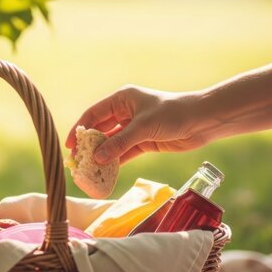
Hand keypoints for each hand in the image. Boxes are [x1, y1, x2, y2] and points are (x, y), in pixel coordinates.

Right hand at [65, 85, 210, 164]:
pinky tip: (106, 172)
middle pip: (101, 129)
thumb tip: (98, 158)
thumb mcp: (143, 127)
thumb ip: (120, 143)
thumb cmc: (173, 113)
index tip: (70, 145)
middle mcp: (125, 112)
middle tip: (77, 161)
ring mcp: (134, 128)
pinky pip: (124, 152)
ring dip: (102, 155)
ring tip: (88, 170)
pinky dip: (115, 161)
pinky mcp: (144, 142)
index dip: (80, 129)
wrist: (202, 121)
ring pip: (112, 143)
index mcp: (122, 99)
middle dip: (89, 145)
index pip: (94, 114)